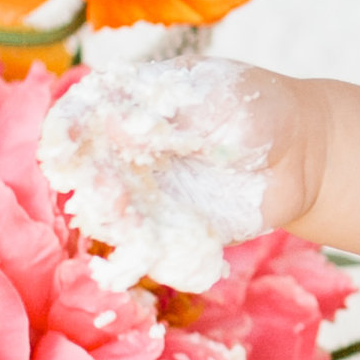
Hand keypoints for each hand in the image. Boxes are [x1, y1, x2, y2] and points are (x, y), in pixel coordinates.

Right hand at [37, 51, 295, 291]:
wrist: (299, 154)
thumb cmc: (255, 109)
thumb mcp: (217, 97)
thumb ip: (170, 112)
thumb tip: (117, 122)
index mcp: (126, 105)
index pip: (80, 116)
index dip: (65, 131)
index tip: (61, 146)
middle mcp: (122, 154)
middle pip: (87, 170)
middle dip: (87, 182)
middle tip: (96, 189)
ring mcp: (142, 195)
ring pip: (109, 214)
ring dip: (109, 221)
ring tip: (122, 225)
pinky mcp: (166, 231)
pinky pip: (144, 248)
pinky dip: (137, 257)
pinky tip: (136, 262)